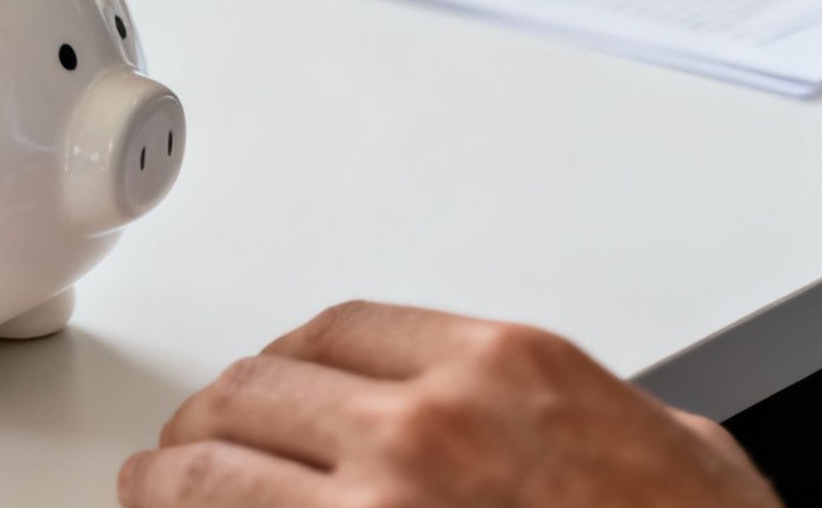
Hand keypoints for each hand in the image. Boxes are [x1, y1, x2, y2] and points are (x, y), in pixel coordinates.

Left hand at [120, 301, 780, 506]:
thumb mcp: (668, 444)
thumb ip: (577, 405)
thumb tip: (545, 412)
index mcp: (498, 368)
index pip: (338, 332)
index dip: (286, 360)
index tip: (268, 382)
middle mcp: (425, 426)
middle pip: (261, 390)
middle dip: (218, 413)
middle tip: (193, 434)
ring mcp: (377, 507)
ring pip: (216, 464)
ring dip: (173, 470)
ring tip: (153, 480)